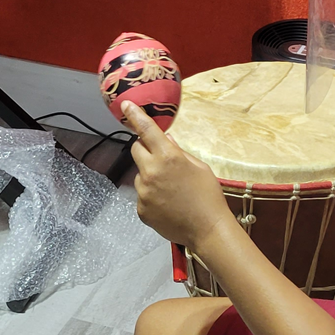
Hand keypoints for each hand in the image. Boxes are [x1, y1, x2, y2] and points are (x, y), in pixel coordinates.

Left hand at [124, 100, 233, 252]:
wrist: (208, 230)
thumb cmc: (209, 195)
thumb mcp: (199, 167)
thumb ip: (178, 152)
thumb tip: (166, 140)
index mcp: (168, 157)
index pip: (146, 130)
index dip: (135, 115)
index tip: (125, 105)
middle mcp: (151, 172)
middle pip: (136, 149)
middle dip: (145, 149)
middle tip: (160, 158)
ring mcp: (143, 192)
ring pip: (139, 174)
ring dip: (149, 175)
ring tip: (170, 190)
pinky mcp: (141, 208)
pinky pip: (142, 195)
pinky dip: (151, 196)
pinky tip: (167, 204)